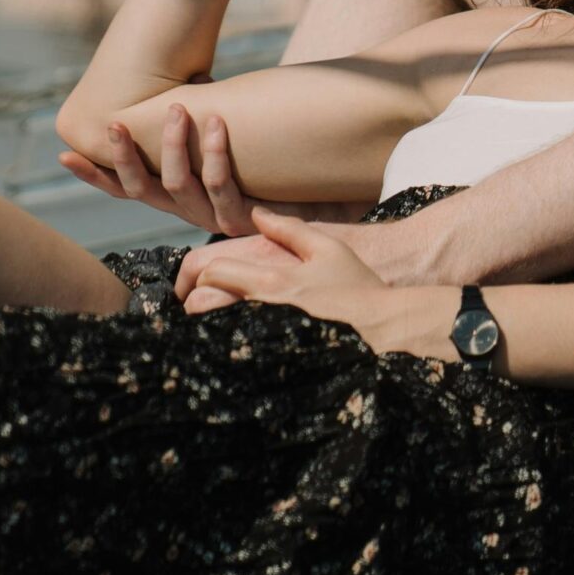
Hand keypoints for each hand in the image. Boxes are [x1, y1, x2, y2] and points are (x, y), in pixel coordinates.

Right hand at [58, 109, 372, 235]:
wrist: (326, 205)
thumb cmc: (275, 170)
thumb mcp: (232, 146)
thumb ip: (208, 123)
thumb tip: (193, 80)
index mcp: (179, 196)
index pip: (127, 187)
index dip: (97, 174)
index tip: (64, 153)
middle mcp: (190, 212)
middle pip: (143, 189)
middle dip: (124, 157)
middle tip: (113, 122)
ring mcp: (216, 219)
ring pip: (180, 186)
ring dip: (174, 146)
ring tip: (178, 108)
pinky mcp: (246, 220)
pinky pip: (222, 186)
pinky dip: (216, 153)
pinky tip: (217, 121)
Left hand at [183, 209, 453, 359]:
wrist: (380, 330)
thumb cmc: (357, 287)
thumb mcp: (328, 248)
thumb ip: (289, 229)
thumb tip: (258, 214)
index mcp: (269, 278)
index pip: (211, 270)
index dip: (197, 273)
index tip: (200, 279)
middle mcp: (258, 309)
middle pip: (200, 305)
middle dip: (194, 302)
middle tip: (199, 303)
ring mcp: (260, 338)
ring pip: (208, 332)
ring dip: (203, 326)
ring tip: (211, 324)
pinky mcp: (266, 360)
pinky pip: (228, 355)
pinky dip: (222, 346)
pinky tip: (234, 344)